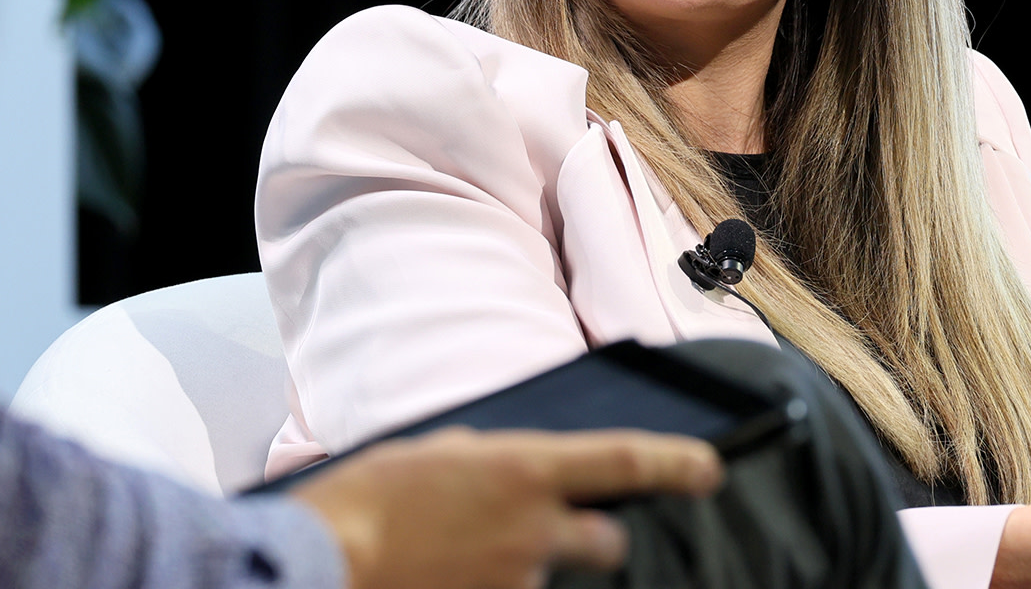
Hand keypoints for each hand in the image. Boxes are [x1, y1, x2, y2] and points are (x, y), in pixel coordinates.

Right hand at [289, 426, 722, 588]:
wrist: (321, 562)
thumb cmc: (368, 499)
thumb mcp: (438, 454)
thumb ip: (490, 462)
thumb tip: (510, 471)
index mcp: (524, 470)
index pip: (627, 462)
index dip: (679, 463)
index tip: (710, 468)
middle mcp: (534, 529)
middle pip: (607, 542)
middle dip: (596, 541)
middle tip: (556, 538)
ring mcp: (517, 580)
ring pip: (550, 578)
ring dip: (525, 571)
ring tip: (464, 560)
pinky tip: (454, 578)